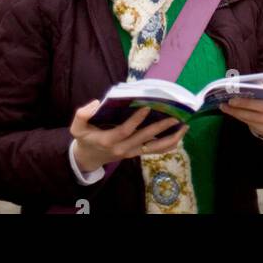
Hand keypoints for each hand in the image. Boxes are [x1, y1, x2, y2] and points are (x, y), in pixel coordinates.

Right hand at [70, 101, 187, 174]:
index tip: (147, 107)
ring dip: (170, 138)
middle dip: (160, 126)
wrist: (88, 159)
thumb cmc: (85, 139)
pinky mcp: (136, 153)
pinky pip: (154, 150)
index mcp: (109, 140)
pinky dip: (168, 145)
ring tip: (184, 127)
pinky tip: (180, 136)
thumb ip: (82, 114)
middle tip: (175, 116)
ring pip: (154, 147)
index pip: (125, 131)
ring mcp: (131, 152)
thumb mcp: (77, 127)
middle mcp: (123, 148)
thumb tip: (96, 104)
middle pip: (144, 138)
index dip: (136, 120)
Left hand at [219, 88, 262, 138]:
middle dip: (245, 103)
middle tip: (230, 100)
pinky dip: (239, 117)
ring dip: (238, 112)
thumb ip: (257, 86)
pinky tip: (229, 112)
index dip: (259, 91)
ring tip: (225, 106)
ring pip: (256, 117)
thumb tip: (238, 84)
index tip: (244, 88)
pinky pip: (251, 123)